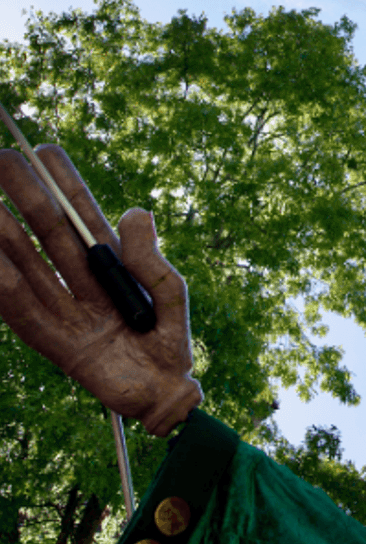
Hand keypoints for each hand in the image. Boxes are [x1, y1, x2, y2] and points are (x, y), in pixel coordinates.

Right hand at [0, 145, 201, 434]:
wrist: (163, 392)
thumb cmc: (169, 339)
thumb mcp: (169, 293)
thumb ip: (151, 257)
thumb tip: (132, 212)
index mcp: (110, 262)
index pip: (81, 214)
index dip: (63, 183)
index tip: (45, 150)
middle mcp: (79, 279)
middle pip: (45, 230)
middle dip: (24, 194)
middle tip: (1, 159)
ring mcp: (62, 307)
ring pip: (25, 261)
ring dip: (2, 231)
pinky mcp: (50, 341)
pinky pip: (20, 308)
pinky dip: (3, 283)